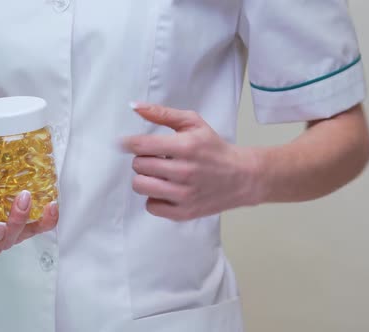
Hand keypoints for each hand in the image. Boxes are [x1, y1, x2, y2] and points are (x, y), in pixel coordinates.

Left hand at [122, 103, 260, 220]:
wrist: (243, 177)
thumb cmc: (214, 149)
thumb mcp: (193, 123)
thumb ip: (162, 114)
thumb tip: (134, 106)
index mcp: (185, 147)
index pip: (140, 145)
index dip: (129, 143)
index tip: (125, 143)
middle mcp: (183, 172)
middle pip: (138, 165)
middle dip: (143, 159)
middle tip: (157, 158)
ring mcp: (183, 195)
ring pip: (140, 186)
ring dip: (145, 178)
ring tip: (159, 174)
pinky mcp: (183, 213)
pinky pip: (151, 206)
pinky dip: (155, 198)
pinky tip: (167, 190)